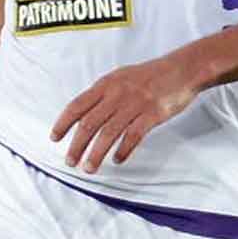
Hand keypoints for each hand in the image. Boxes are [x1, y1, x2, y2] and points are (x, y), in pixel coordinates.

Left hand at [50, 52, 199, 172]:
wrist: (182, 69)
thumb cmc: (150, 76)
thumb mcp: (121, 78)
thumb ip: (103, 94)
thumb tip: (84, 113)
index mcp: (106, 84)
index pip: (77, 105)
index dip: (63, 123)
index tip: (54, 138)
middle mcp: (117, 94)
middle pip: (89, 123)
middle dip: (76, 145)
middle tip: (70, 162)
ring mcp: (135, 104)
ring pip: (108, 133)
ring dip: (95, 154)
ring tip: (89, 168)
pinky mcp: (152, 114)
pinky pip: (133, 136)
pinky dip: (123, 150)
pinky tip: (117, 160)